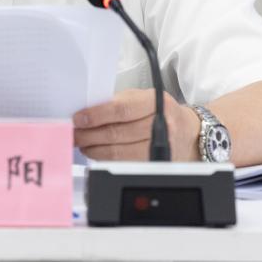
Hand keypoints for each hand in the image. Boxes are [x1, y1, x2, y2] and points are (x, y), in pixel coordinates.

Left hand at [73, 88, 200, 160]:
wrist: (187, 131)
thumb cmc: (160, 111)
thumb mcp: (142, 98)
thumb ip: (117, 102)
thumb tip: (87, 111)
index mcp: (156, 103)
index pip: (121, 110)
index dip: (96, 115)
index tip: (78, 118)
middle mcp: (160, 125)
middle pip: (117, 133)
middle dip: (89, 134)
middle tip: (73, 133)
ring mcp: (160, 148)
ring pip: (118, 152)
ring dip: (94, 148)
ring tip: (81, 143)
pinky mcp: (155, 164)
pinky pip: (124, 163)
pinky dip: (105, 158)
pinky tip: (96, 152)